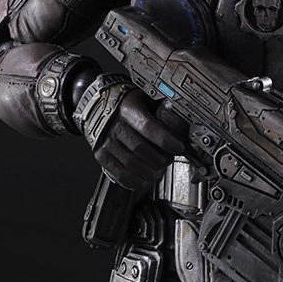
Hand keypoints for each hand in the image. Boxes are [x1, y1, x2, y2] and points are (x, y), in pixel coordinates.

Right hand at [76, 78, 184, 192]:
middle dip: (159, 158)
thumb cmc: (127, 105)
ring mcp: (105, 141)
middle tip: (168, 160)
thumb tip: (184, 126)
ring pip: (131, 164)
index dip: (166, 140)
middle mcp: (113, 124)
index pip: (147, 126)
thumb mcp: (145, 99)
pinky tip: (146, 181)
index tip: (178, 147)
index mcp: (127, 108)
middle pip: (140, 148)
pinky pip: (120, 174)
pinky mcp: (101, 155)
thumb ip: (163, 112)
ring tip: (159, 171)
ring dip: (150, 172)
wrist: (98, 106)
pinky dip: (136, 181)